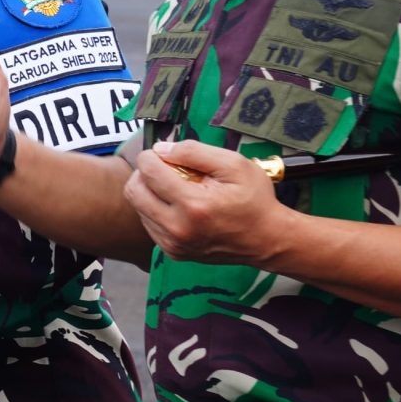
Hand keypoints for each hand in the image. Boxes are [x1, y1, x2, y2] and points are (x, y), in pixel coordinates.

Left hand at [122, 139, 293, 265]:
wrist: (266, 239)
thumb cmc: (254, 199)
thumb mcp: (234, 164)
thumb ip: (195, 152)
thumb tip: (160, 149)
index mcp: (194, 205)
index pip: (148, 173)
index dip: (149, 156)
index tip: (161, 153)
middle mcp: (178, 228)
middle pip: (133, 192)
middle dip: (143, 173)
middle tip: (163, 168)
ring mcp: (173, 244)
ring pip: (138, 208)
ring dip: (149, 192)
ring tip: (175, 186)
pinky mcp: (173, 253)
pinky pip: (149, 224)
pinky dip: (156, 209)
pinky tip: (178, 204)